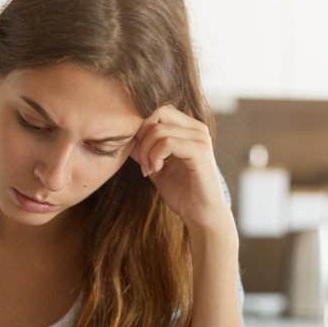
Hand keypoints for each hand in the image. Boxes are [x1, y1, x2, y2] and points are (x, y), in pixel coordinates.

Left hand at [129, 105, 232, 233]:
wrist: (201, 215)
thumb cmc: (182, 193)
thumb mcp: (155, 167)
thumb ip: (143, 150)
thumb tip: (126, 136)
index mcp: (189, 129)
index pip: (158, 111)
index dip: (142, 130)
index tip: (140, 156)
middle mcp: (198, 129)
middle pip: (158, 114)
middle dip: (142, 138)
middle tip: (143, 163)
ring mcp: (201, 139)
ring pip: (159, 129)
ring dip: (147, 152)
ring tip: (150, 170)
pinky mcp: (200, 152)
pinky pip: (168, 142)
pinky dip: (155, 156)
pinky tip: (157, 170)